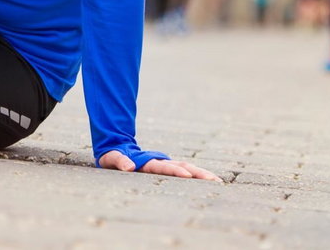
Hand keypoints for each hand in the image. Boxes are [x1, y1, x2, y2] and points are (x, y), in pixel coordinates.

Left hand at [98, 151, 221, 180]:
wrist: (117, 145)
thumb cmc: (112, 156)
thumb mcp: (111, 158)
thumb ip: (119, 161)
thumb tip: (130, 167)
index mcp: (147, 161)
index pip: (163, 167)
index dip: (175, 170)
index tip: (187, 175)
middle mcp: (160, 161)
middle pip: (182, 166)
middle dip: (198, 174)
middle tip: (214, 181)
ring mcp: (165, 163)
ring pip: (187, 167)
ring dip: (201, 174)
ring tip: (218, 182)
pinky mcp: (167, 168)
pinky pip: (184, 171)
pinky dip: (197, 176)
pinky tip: (210, 182)